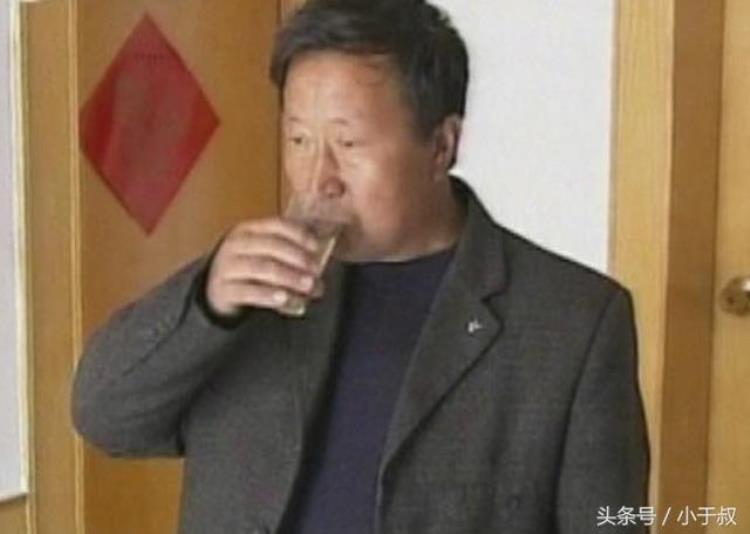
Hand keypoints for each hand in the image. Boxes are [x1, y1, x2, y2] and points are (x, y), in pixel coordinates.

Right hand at [205, 218, 323, 317]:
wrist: (215, 289)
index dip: (298, 234)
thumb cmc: (248, 267)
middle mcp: (236, 245)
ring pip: (262, 268)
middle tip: (317, 271)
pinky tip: (285, 299)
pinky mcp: (224, 290)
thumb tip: (323, 247)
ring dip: (289, 277)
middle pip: (271, 246)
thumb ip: (288, 248)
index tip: (317, 246)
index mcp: (249, 230)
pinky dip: (270, 295)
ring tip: (309, 286)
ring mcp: (227, 267)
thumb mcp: (263, 252)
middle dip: (298, 258)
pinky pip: (249, 292)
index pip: (275, 225)